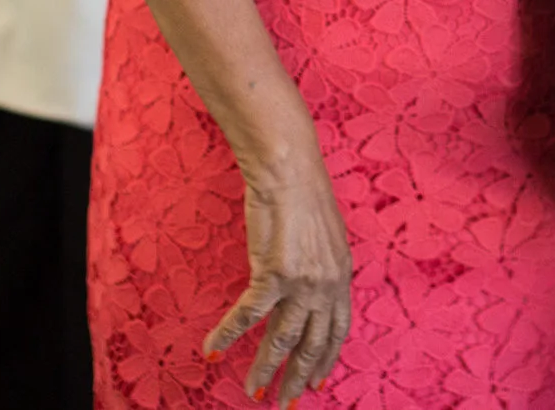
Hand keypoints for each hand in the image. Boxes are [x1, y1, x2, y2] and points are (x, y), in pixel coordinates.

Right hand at [202, 145, 354, 403]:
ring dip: (265, 369)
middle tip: (285, 404)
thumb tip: (311, 288)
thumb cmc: (302, 192)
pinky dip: (227, 335)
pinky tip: (212, 351)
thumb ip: (322, 266)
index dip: (327, 359)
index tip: (317, 383)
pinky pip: (247, 316)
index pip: (338, 329)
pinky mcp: (274, 273)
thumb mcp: (326, 235)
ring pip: (282, 340)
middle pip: (314, 344)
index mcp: (341, 274)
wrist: (288, 168)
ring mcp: (303, 281)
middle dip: (298, 378)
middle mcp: (328, 283)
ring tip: (252, 392)